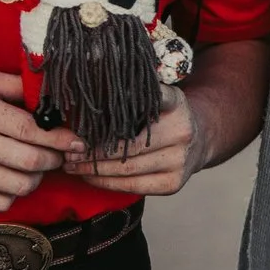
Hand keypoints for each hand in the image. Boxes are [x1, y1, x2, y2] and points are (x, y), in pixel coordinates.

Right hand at [0, 68, 82, 213]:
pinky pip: (0, 203)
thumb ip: (16, 85)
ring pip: (21, 186)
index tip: (78, 141)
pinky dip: (13, 194)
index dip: (63, 139)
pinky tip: (9, 179)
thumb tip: (52, 92)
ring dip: (36, 178)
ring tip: (34, 165)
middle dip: (55, 159)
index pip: (34, 131)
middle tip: (59, 154)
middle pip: (33, 162)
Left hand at [63, 85, 206, 196]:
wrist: (200, 140)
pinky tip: (90, 177)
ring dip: (94, 170)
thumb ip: (136, 92)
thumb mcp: (159, 95)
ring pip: (127, 170)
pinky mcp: (173, 184)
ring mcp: (179, 161)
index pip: (144, 103)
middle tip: (68, 151)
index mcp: (176, 104)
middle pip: (128, 146)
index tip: (85, 120)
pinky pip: (132, 187)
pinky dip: (107, 183)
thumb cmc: (165, 116)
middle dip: (92, 152)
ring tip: (72, 165)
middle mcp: (181, 132)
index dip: (114, 113)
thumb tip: (94, 82)